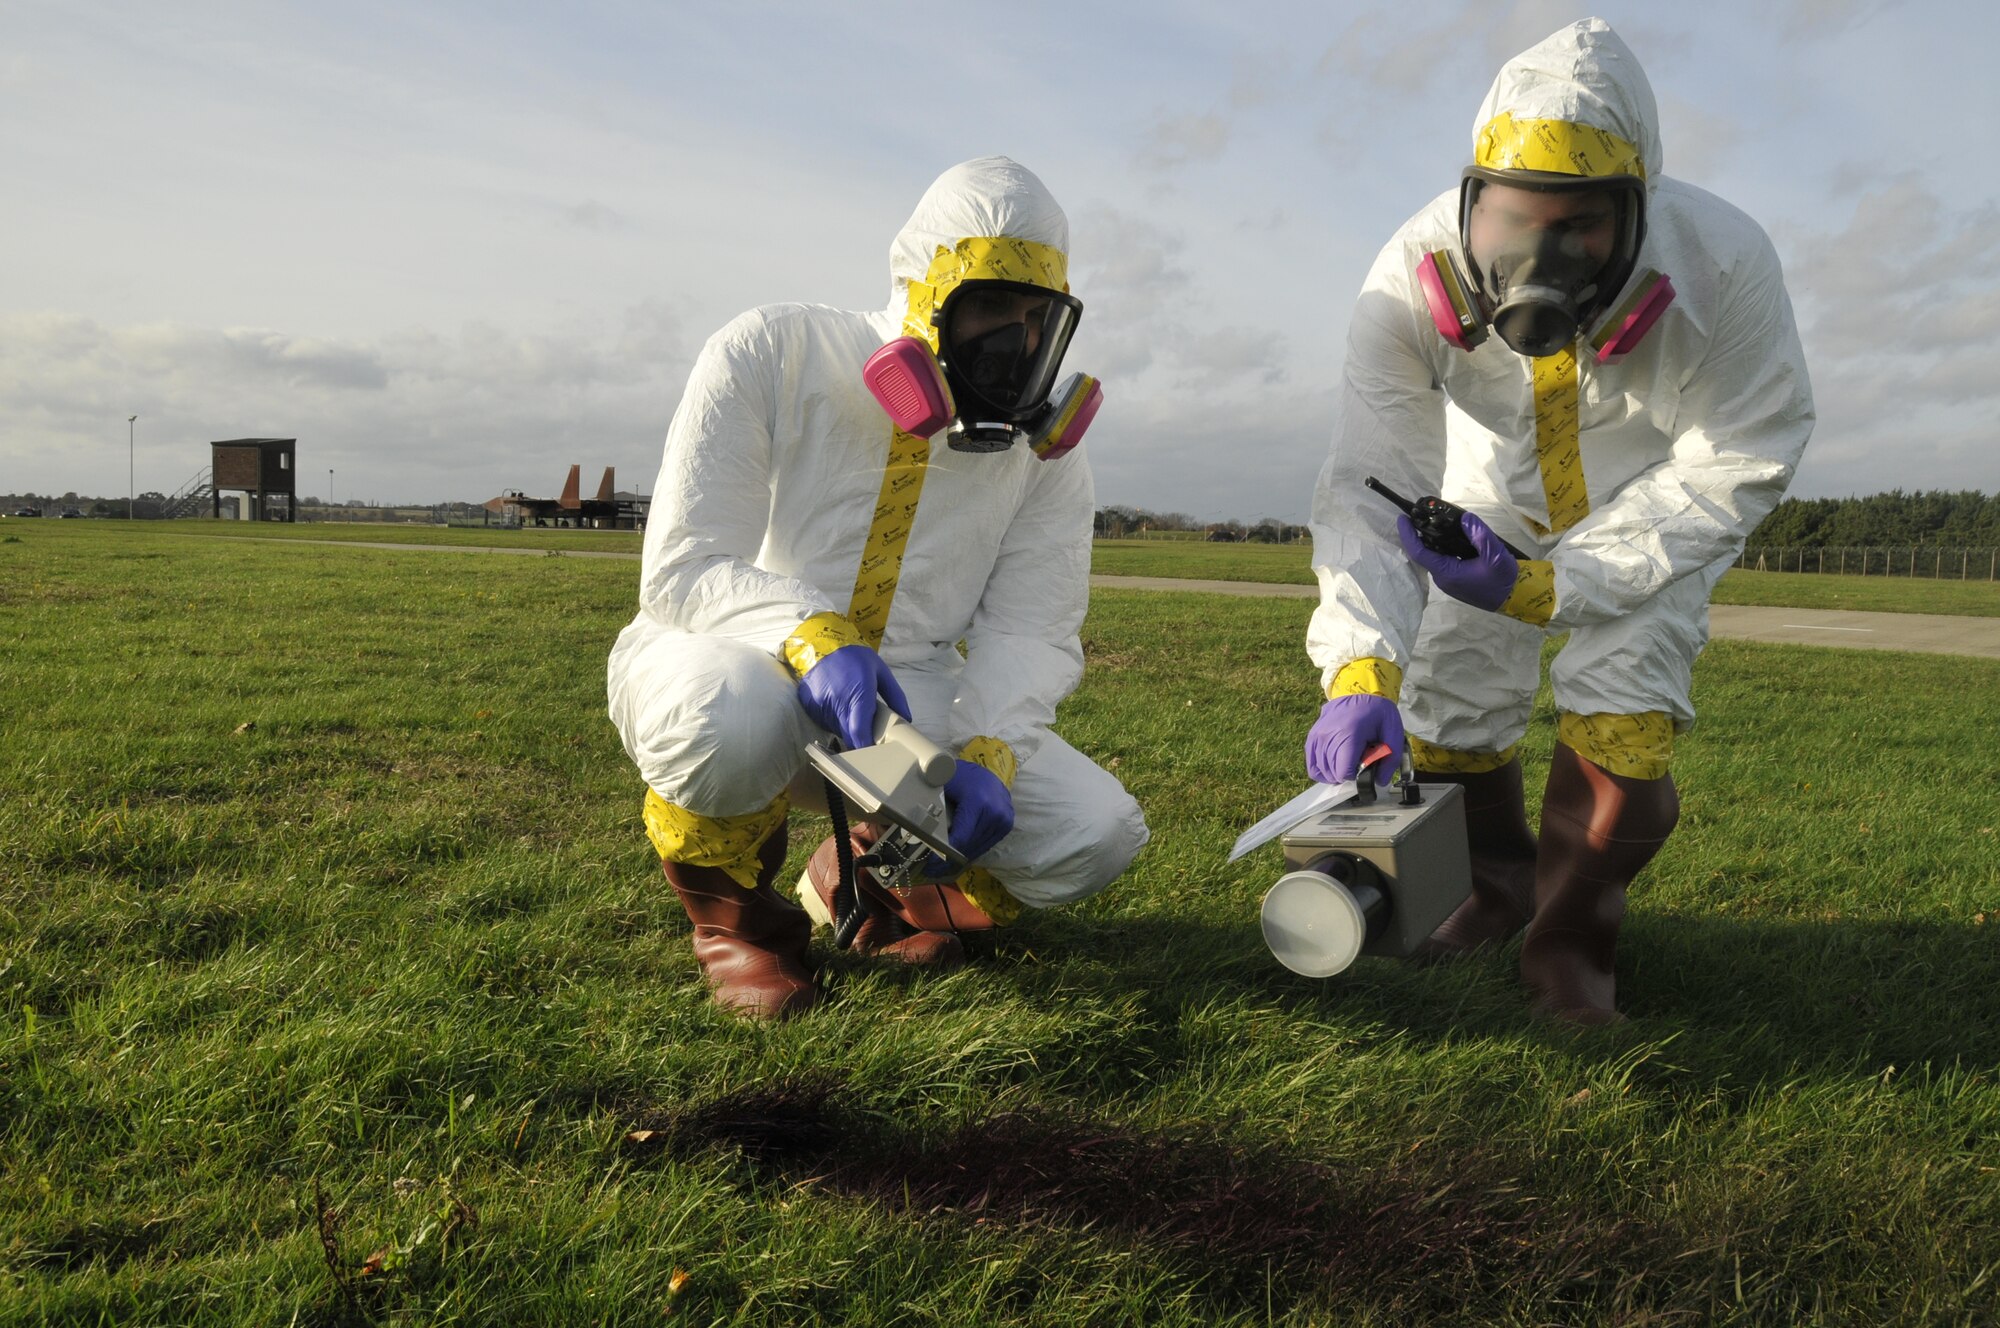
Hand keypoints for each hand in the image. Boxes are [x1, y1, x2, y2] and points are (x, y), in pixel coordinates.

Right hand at [795, 644, 910, 750]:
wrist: (821, 644)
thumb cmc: (854, 657)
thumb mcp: (881, 671)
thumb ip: (895, 696)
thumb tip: (906, 718)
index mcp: (858, 694)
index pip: (859, 731)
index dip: (866, 746)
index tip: (873, 754)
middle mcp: (837, 703)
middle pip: (849, 736)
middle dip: (860, 739)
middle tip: (869, 734)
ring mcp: (821, 706)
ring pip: (837, 730)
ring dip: (847, 728)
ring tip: (852, 711)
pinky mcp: (809, 707)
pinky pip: (825, 722)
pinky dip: (834, 720)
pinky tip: (838, 705)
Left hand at [927, 759, 1013, 872]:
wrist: (984, 772)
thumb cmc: (960, 776)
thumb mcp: (943, 785)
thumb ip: (933, 804)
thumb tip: (916, 824)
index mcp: (979, 802)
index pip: (961, 837)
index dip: (944, 852)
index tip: (929, 864)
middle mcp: (995, 813)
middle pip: (970, 845)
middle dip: (949, 859)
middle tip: (931, 868)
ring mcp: (1003, 820)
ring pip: (979, 847)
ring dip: (960, 858)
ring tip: (942, 865)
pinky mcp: (1006, 824)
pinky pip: (987, 844)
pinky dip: (972, 850)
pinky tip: (958, 856)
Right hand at [1305, 694, 1403, 785]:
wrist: (1359, 691)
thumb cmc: (1377, 713)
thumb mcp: (1393, 733)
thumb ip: (1390, 759)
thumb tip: (1380, 781)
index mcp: (1348, 735)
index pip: (1344, 772)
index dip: (1357, 776)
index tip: (1365, 766)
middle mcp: (1327, 737)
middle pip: (1333, 774)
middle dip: (1347, 775)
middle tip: (1359, 762)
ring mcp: (1316, 737)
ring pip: (1321, 772)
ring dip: (1335, 774)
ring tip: (1348, 762)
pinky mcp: (1311, 738)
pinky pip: (1312, 765)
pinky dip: (1322, 771)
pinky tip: (1334, 766)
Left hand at [1397, 511, 1517, 611]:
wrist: (1515, 597)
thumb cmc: (1503, 579)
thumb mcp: (1494, 554)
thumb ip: (1479, 534)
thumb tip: (1465, 518)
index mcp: (1447, 573)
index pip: (1419, 552)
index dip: (1408, 535)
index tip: (1402, 518)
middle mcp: (1443, 578)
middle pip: (1425, 552)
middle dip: (1420, 533)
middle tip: (1420, 513)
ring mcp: (1449, 580)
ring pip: (1435, 555)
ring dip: (1432, 539)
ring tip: (1434, 519)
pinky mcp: (1456, 579)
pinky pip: (1444, 559)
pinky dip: (1443, 546)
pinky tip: (1449, 534)